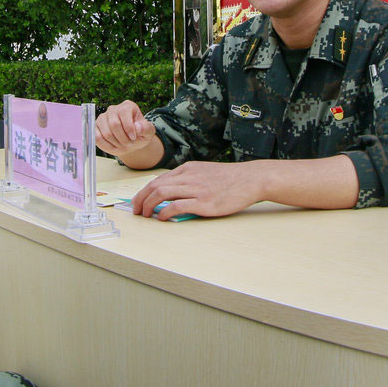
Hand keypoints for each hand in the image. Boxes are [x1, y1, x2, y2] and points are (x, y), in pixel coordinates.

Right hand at [94, 101, 159, 160]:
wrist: (131, 141)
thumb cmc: (140, 134)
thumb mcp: (148, 132)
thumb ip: (146, 129)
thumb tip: (138, 127)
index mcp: (127, 106)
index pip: (124, 114)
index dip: (129, 129)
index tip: (134, 138)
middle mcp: (113, 109)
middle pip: (114, 124)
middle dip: (123, 138)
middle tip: (129, 144)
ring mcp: (102, 118)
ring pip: (105, 133)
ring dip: (115, 143)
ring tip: (123, 145)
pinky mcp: (95, 127)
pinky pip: (97, 137)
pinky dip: (106, 146)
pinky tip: (113, 146)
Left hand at [132, 160, 266, 219]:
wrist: (251, 179)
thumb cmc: (230, 179)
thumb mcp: (206, 172)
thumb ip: (189, 179)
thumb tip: (173, 193)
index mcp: (188, 168)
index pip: (159, 179)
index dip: (144, 191)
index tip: (138, 201)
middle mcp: (189, 176)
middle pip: (156, 185)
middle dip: (141, 199)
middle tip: (136, 210)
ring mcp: (196, 189)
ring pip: (162, 193)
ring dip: (149, 205)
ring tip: (145, 215)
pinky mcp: (204, 202)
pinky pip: (177, 206)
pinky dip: (164, 212)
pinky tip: (161, 218)